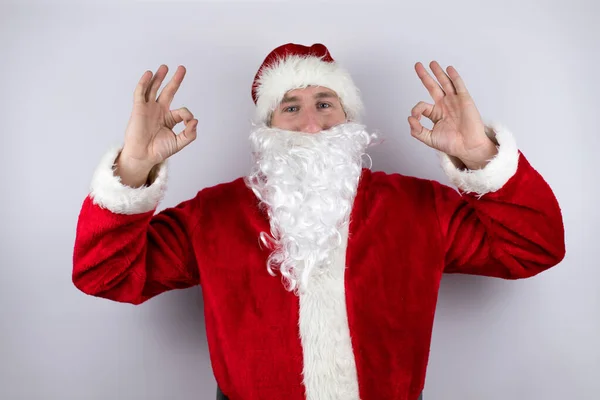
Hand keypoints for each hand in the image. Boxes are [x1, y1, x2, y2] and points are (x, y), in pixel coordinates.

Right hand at [116, 65, 197, 185]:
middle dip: (175, 80)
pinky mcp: (138, 108)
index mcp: (169, 118)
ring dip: (159, 77)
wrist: (143, 156)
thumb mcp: (179, 143)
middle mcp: (159, 111)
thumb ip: (189, 134)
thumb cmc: (159, 151)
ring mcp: (148, 108)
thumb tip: (195, 120)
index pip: (182, 111)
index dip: (188, 116)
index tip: (189, 123)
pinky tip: (149, 74)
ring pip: (154, 88)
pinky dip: (144, 83)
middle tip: (182, 68)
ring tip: (165, 67)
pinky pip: (140, 93)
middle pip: (168, 91)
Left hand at [408, 61, 496, 169]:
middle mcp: (444, 105)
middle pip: (432, 87)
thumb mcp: (429, 139)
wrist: (467, 147)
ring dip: (438, 72)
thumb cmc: (451, 144)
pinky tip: (449, 69)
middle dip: (424, 76)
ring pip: (444, 83)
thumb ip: (417, 130)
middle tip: (417, 65)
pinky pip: (458, 85)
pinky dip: (453, 77)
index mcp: (436, 113)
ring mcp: (454, 101)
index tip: (416, 119)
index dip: (416, 110)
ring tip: (431, 63)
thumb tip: (409, 118)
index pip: (422, 105)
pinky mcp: (464, 99)